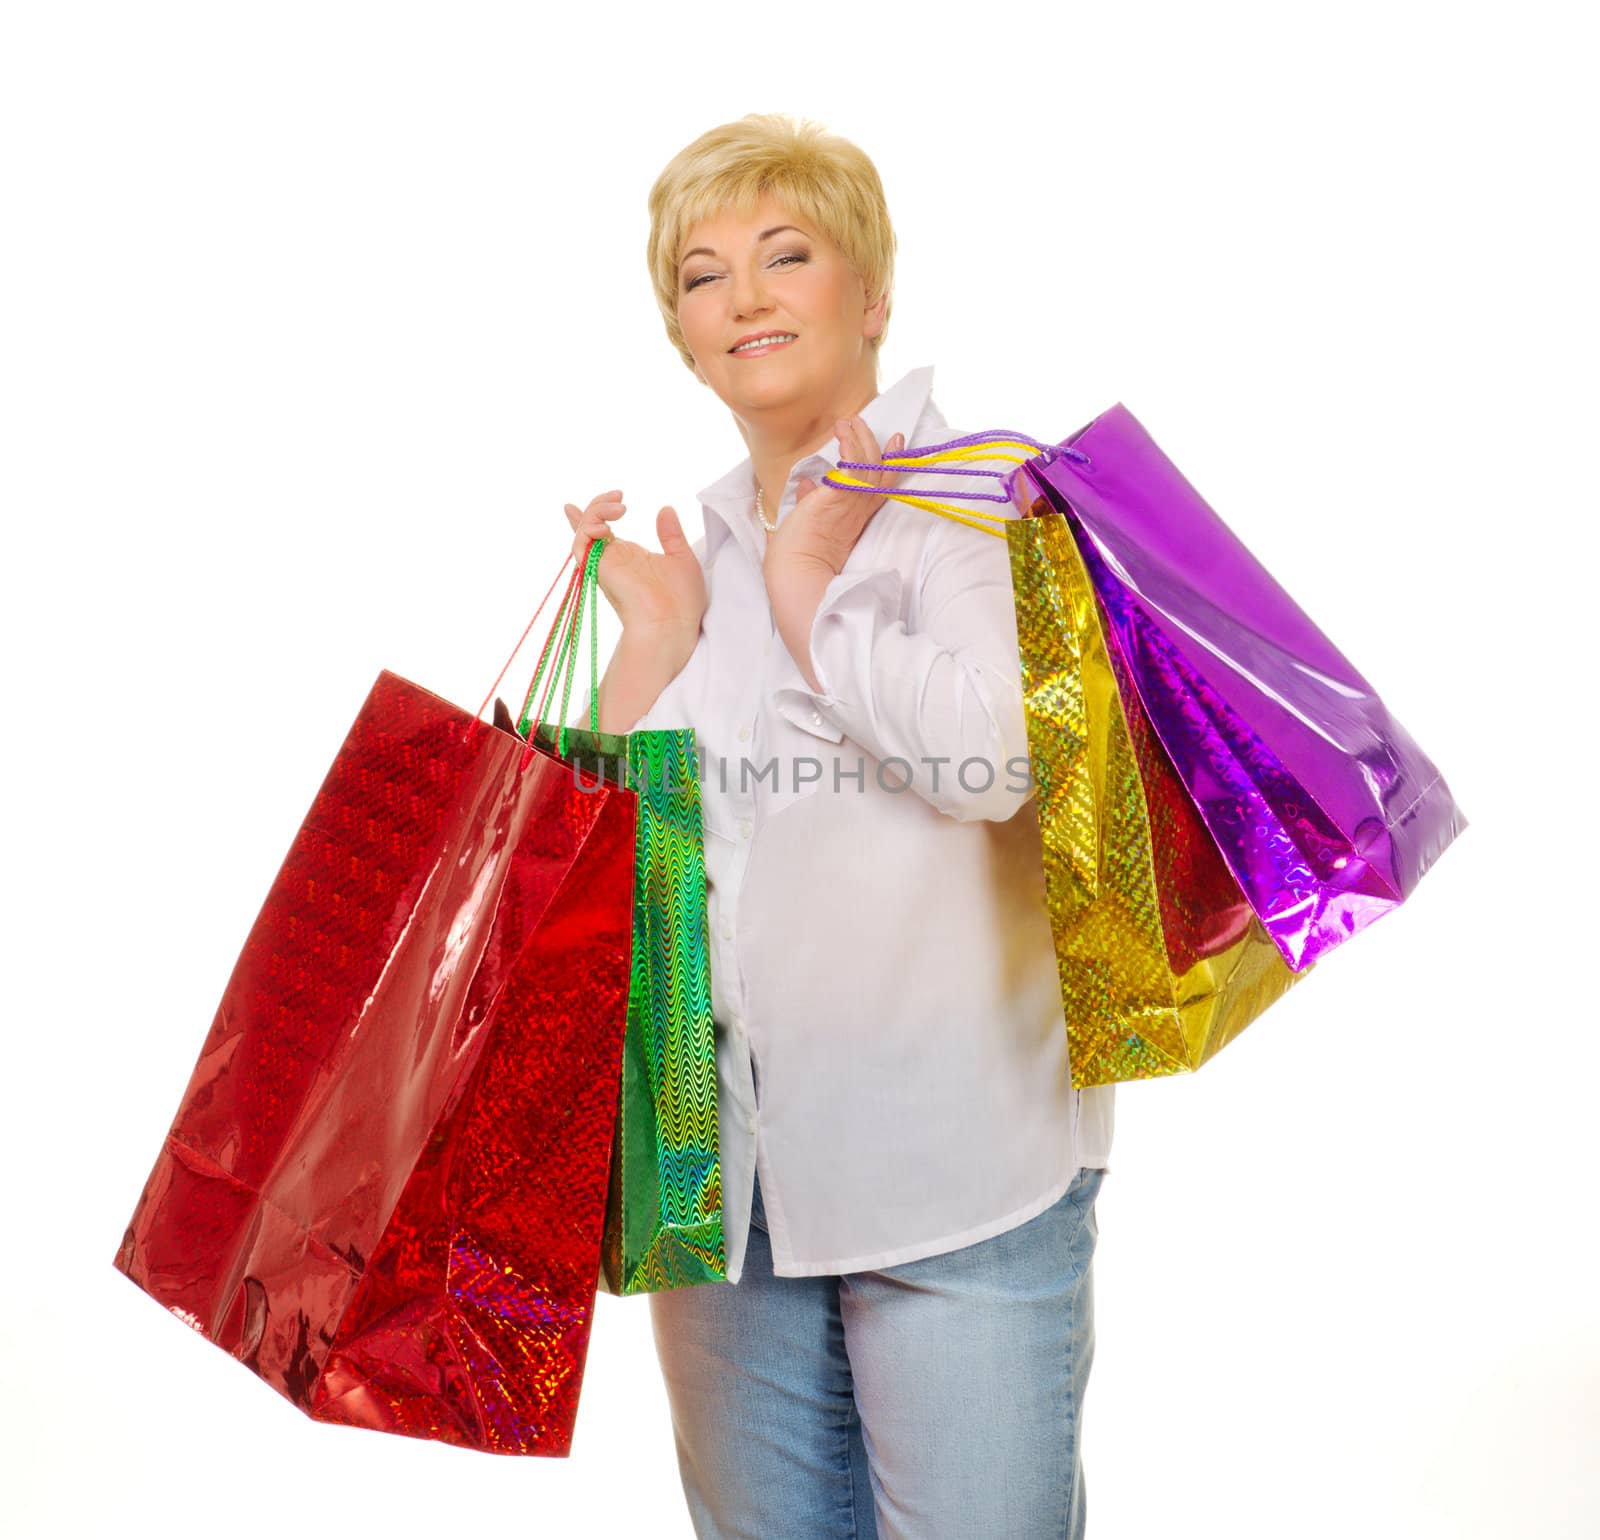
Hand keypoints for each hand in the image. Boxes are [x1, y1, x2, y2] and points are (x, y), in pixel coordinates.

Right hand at [563, 490, 706, 644]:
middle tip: (621, 498)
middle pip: (590, 526)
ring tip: (622, 506)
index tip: (576, 504)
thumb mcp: (682, 558)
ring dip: (596, 511)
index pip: (602, 531)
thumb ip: (671, 534)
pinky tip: (606, 525)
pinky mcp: (599, 569)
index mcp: (629, 557)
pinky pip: (581, 544)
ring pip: (583, 531)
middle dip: (599, 505)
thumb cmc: (681, 602)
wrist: (673, 624)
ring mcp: (604, 564)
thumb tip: (665, 508)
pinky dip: (587, 528)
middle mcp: (612, 560)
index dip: (592, 515)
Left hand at [762, 417, 908, 584]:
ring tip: (849, 421)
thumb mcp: (808, 519)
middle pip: (877, 470)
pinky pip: (852, 468)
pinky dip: (850, 447)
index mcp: (854, 515)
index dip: (889, 463)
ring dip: (859, 438)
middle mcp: (857, 508)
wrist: (794, 573)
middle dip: (874, 444)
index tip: (893, 440)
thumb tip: (807, 483)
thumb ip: (812, 499)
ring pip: (867, 464)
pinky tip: (842, 431)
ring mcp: (850, 502)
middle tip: (864, 421)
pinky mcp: (838, 498)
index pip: (879, 484)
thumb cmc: (798, 553)